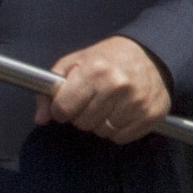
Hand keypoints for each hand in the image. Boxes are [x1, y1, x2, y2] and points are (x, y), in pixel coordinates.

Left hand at [45, 37, 174, 142]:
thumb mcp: (75, 63)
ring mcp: (136, 102)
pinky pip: (121, 138)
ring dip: (101, 123)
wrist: (151, 54)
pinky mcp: (150, 115)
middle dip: (82, 115)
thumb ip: (52, 89)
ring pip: (102, 132)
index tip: (70, 102)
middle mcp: (117, 86)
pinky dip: (118, 130)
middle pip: (82, 123)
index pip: (63, 109)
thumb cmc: (109, 58)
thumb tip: (41, 118)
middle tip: (93, 100)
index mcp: (95, 70)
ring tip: (109, 105)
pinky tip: (122, 112)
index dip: (62, 108)